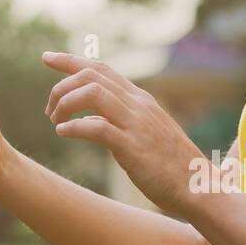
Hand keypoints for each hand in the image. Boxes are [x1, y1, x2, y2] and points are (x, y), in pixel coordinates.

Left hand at [42, 52, 206, 214]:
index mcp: (140, 100)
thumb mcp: (146, 133)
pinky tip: (63, 133)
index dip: (71, 61)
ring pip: (91, 93)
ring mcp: (136, 124)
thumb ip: (121, 120)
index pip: (102, 69)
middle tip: (49, 110)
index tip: (47, 58)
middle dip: (62, 87)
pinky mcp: (132, 146)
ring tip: (54, 121)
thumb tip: (93, 118)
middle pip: (91, 76)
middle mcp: (138, 105)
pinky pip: (97, 127)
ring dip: (65, 104)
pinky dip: (74, 127)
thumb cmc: (171, 165)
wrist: (198, 186)